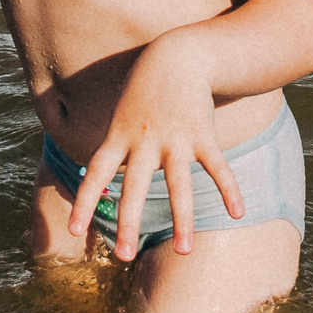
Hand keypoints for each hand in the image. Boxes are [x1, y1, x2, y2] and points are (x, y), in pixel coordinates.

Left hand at [66, 31, 243, 261]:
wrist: (176, 55)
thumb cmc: (143, 92)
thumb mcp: (120, 117)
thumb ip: (114, 150)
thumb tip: (103, 183)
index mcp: (119, 137)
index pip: (95, 173)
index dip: (84, 202)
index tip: (75, 231)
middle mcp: (144, 140)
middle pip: (133, 185)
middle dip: (128, 222)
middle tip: (122, 257)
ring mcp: (175, 138)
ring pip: (178, 184)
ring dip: (181, 220)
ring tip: (184, 251)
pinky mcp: (202, 134)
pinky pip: (217, 166)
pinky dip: (229, 189)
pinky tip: (237, 213)